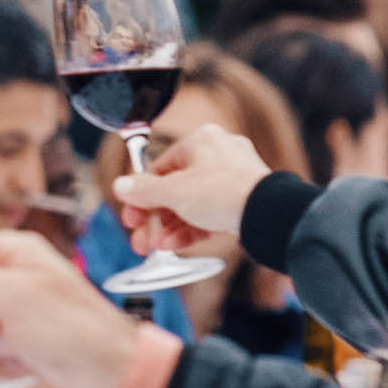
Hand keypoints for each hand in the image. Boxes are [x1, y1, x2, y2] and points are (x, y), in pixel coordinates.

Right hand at [112, 120, 275, 259]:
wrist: (266, 213)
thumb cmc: (224, 192)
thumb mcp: (173, 192)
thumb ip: (143, 191)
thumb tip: (121, 185)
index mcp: (200, 140)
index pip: (160, 167)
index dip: (141, 195)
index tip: (132, 215)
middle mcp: (218, 153)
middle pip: (176, 188)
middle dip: (155, 218)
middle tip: (141, 238)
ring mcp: (234, 177)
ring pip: (193, 203)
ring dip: (171, 227)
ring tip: (157, 247)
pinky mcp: (244, 199)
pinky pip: (211, 212)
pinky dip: (192, 228)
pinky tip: (176, 245)